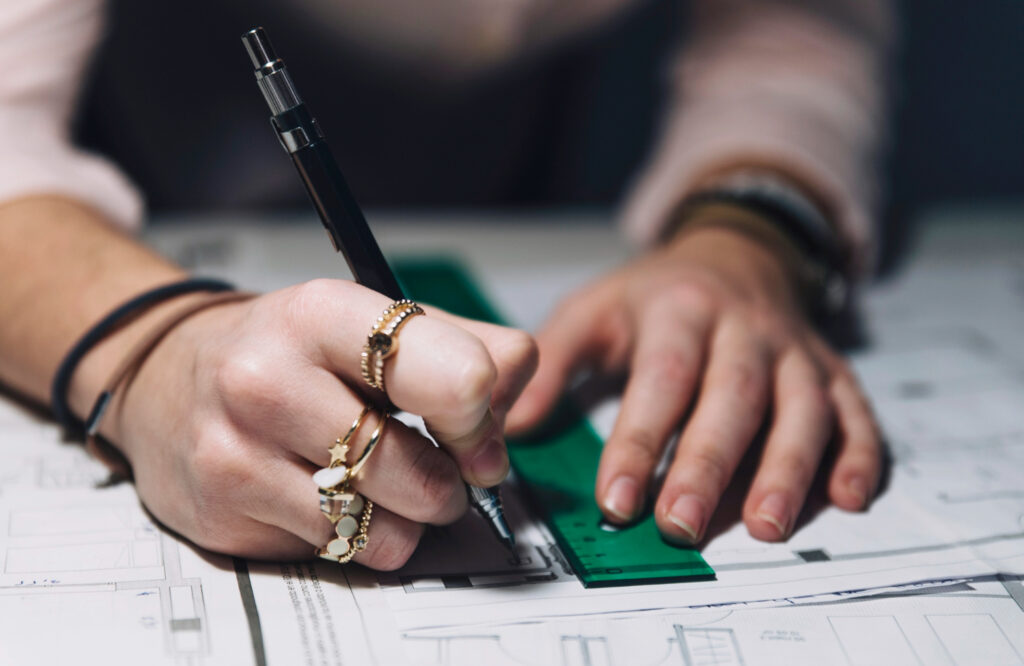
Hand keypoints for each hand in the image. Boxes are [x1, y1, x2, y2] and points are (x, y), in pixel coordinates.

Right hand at [105, 279, 536, 566]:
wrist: (166, 378)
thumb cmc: (285, 351)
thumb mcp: (373, 322)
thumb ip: (466, 343)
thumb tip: (518, 383)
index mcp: (323, 313)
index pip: (458, 377)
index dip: (484, 420)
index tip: (477, 434)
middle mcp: (269, 377)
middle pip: (428, 472)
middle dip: (450, 482)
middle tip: (435, 465)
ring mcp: (238, 451)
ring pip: (388, 528)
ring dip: (408, 518)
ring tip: (385, 483)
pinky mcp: (224, 513)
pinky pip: (342, 553)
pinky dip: (360, 539)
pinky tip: (333, 500)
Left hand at [508, 223, 880, 542]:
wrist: (733, 254)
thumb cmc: (656, 294)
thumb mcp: (594, 308)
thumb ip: (552, 362)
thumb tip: (509, 425)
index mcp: (680, 309)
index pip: (661, 378)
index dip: (639, 441)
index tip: (616, 499)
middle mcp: (744, 328)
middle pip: (732, 398)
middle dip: (708, 466)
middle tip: (682, 527)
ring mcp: (793, 350)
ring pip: (801, 409)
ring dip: (788, 470)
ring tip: (766, 528)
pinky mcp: (830, 370)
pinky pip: (855, 411)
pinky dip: (860, 454)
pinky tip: (850, 498)